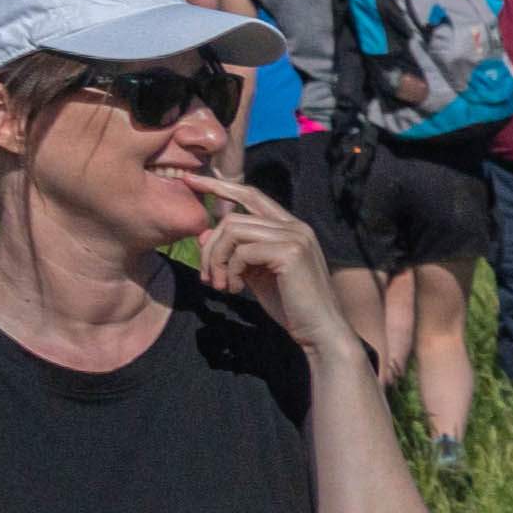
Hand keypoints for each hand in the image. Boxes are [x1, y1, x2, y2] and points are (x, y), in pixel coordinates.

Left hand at [191, 181, 351, 344]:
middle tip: (207, 277)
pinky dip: (231, 271)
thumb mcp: (254, 275)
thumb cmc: (291, 306)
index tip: (191, 181)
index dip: (220, 186)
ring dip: (218, 260)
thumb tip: (202, 234)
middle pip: (232, 218)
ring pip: (233, 231)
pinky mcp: (290, 252)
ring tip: (221, 285)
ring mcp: (295, 236)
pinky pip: (242, 251)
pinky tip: (236, 290)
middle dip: (211, 247)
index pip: (251, 195)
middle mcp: (295, 226)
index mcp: (290, 228)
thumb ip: (234, 253)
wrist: (320, 331)